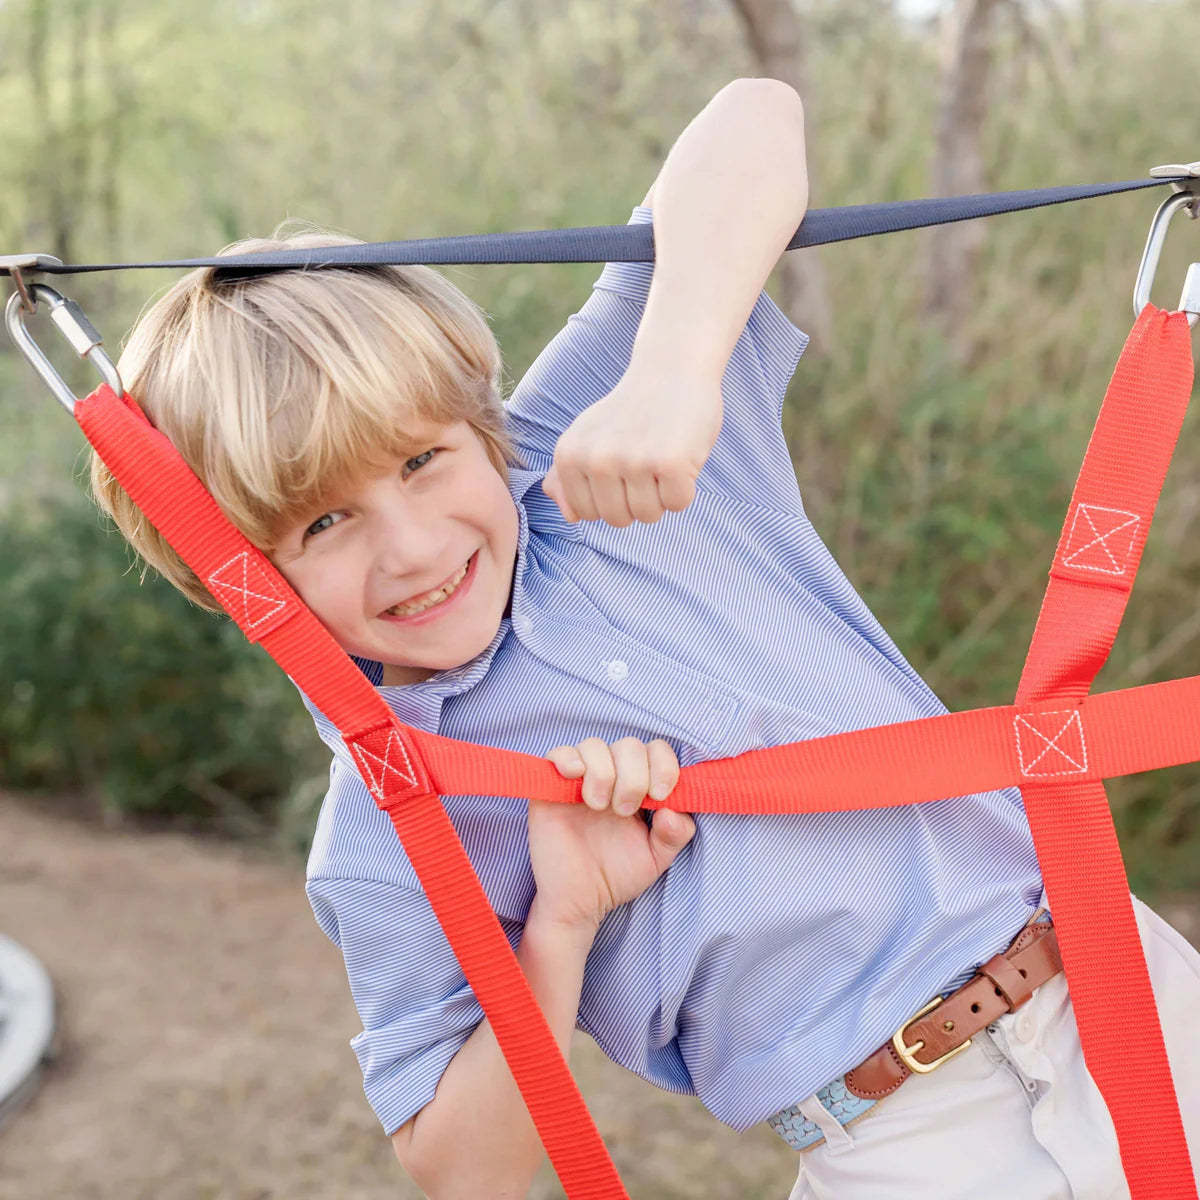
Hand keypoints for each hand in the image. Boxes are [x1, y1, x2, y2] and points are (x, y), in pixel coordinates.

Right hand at [529, 737, 694, 932]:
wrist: (580, 901)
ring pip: (595, 745)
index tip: (659, 796)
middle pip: (629, 745)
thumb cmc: (617, 875)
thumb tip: (672, 810)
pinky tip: (576, 780)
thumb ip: (675, 834)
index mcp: (640, 786)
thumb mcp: (657, 857)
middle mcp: (612, 776)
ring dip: (603, 773)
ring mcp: (580, 779)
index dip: (663, 766)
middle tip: (624, 811)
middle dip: (633, 777)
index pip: (656, 751)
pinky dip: (569, 759)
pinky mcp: (551, 786)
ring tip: (599, 806)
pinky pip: (558, 753)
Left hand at [541, 362, 722, 526]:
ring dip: (661, 495)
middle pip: (618, 520)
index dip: (611, 497)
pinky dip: (685, 487)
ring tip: (661, 458)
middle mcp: (596, 459)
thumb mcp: (587, 437)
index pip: (588, 514)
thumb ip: (566, 477)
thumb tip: (570, 517)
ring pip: (648, 516)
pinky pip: (678, 504)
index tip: (621, 465)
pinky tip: (680, 457)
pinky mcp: (670, 463)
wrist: (671, 369)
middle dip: (637, 500)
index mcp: (570, 455)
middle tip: (645, 461)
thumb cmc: (630, 412)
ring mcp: (633, 461)